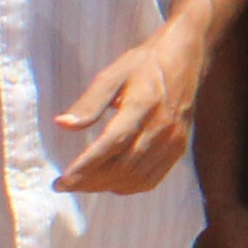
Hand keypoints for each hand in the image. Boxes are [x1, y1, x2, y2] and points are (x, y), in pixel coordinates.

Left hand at [54, 27, 200, 194]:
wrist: (185, 61)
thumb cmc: (143, 64)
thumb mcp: (112, 75)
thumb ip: (89, 102)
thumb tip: (63, 124)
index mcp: (143, 105)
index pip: (113, 144)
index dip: (87, 166)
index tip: (62, 181)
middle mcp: (161, 127)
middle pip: (124, 166)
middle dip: (90, 181)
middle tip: (64, 185)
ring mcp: (173, 141)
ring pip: (138, 177)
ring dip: (107, 186)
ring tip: (83, 185)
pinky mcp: (179, 148)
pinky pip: (153, 178)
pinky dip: (129, 187)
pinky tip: (111, 184)